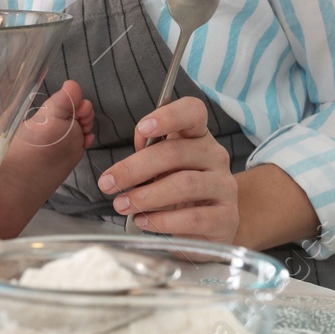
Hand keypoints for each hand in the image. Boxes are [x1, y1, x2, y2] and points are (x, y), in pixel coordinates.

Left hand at [96, 95, 239, 244]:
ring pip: (184, 185)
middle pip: (176, 152)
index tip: (142, 128)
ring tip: (121, 205)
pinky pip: (192, 218)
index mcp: (198, 135)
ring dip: (146, 196)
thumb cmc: (178, 186)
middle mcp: (215, 156)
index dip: (169, 116)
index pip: (193, 112)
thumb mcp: (161, 165)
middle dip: (135, 168)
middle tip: (107, 183)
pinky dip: (162, 221)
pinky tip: (142, 221)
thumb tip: (135, 149)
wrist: (212, 222)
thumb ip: (148, 151)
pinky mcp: (226, 217)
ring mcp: (225, 186)